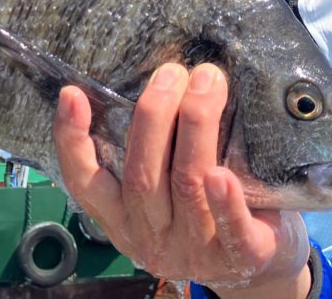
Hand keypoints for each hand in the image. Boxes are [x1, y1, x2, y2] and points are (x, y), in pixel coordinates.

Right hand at [53, 62, 311, 297]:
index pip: (85, 182)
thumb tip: (151, 77)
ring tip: (207, 83)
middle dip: (155, 114)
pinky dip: (225, 201)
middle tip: (172, 72)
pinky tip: (223, 175)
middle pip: (142, 175)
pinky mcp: (239, 256)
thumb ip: (153, 148)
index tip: (72, 93)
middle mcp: (151, 237)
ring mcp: (193, 250)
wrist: (258, 259)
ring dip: (195, 126)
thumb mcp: (166, 183)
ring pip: (187, 185)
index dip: (73, 140)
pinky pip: (231, 229)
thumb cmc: (205, 204)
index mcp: (123, 218)